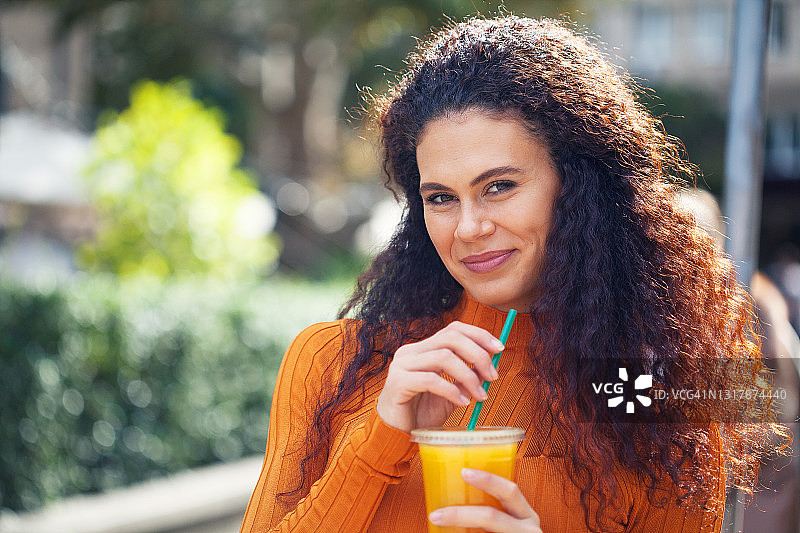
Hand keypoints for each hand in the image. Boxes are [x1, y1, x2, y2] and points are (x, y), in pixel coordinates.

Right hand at [376, 321, 501, 432]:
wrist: (396, 433)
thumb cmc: (422, 412)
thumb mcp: (451, 392)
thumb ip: (467, 377)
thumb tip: (493, 366)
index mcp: (423, 349)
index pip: (453, 329)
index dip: (478, 335)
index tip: (499, 348)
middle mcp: (411, 352)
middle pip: (450, 338)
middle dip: (478, 354)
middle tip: (494, 376)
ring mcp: (402, 365)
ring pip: (443, 357)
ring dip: (469, 376)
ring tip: (481, 396)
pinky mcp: (398, 382)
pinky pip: (431, 380)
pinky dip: (452, 390)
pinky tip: (463, 403)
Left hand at [429, 468, 542, 532]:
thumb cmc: (508, 532)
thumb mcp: (510, 523)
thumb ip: (492, 510)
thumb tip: (453, 497)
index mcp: (526, 515)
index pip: (510, 491)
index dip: (488, 480)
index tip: (463, 472)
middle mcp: (527, 530)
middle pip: (491, 517)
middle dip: (460, 514)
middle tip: (436, 514)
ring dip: (457, 528)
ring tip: (438, 523)